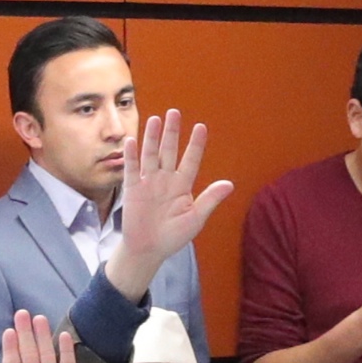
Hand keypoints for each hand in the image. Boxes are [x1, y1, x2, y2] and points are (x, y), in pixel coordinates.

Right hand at [105, 110, 234, 295]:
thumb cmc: (174, 236)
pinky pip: (132, 169)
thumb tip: (229, 184)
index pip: (191, 160)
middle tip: (174, 112)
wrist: (148, 250)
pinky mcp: (133, 189)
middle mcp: (166, 179)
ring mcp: (149, 183)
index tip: (201, 127)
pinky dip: (131, 156)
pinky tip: (132, 140)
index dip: (196, 145)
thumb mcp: (195, 219)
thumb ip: (210, 199)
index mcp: (183, 185)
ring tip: (156, 120)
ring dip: (152, 138)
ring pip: (151, 155)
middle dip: (172, 132)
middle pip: (169, 151)